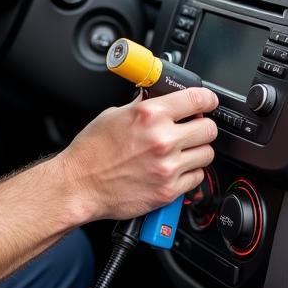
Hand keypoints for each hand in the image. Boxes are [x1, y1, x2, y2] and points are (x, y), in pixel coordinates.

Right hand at [58, 87, 218, 222]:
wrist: (79, 185)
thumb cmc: (91, 151)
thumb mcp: (113, 115)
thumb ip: (141, 106)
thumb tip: (158, 98)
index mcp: (149, 115)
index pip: (197, 99)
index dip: (207, 100)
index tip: (208, 102)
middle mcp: (162, 140)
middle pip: (208, 128)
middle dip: (201, 127)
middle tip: (191, 129)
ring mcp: (167, 167)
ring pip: (207, 154)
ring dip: (197, 151)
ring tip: (181, 151)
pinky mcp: (168, 190)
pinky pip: (197, 177)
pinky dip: (189, 173)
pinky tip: (173, 168)